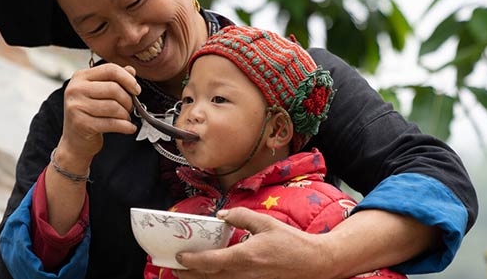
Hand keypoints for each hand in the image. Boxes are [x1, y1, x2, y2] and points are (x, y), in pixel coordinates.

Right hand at [59, 63, 140, 159]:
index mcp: (80, 77)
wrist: (74, 140)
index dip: (128, 79)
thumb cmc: (89, 114)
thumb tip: (131, 70)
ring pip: (114, 106)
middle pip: (113, 88)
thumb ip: (114, 79)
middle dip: (128, 100)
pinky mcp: (81, 124)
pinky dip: (125, 126)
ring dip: (125, 114)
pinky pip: (112, 123)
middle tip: (130, 108)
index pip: (110, 69)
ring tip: (126, 118)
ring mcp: (76, 106)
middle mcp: (75, 89)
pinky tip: (129, 127)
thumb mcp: (98, 92)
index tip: (136, 89)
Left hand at [174, 207, 340, 278]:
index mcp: (246, 256)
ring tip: (185, 273)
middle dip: (188, 274)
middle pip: (209, 278)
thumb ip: (240, 217)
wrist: (313, 263)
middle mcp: (244, 274)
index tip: (179, 257)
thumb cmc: (291, 242)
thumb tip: (220, 216)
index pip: (211, 262)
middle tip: (173, 268)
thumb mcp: (265, 222)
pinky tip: (209, 275)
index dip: (192, 261)